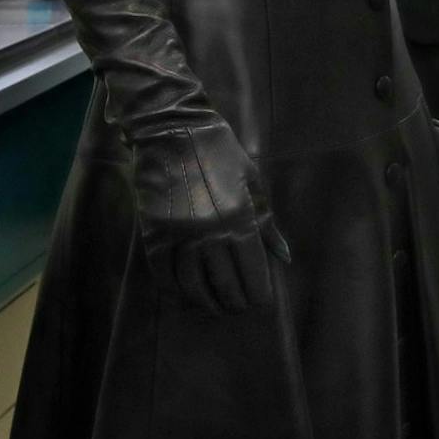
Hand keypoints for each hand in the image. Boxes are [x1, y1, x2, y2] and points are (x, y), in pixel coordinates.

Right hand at [131, 118, 292, 313]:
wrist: (172, 131)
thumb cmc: (221, 152)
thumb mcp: (253, 181)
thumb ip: (268, 223)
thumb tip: (284, 257)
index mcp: (239, 217)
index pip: (252, 271)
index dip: (258, 293)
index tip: (261, 301)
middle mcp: (209, 232)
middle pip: (224, 284)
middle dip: (236, 302)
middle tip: (240, 307)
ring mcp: (179, 235)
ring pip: (193, 285)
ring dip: (207, 303)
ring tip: (216, 308)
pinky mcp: (154, 234)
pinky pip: (164, 274)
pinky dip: (175, 291)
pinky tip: (185, 298)